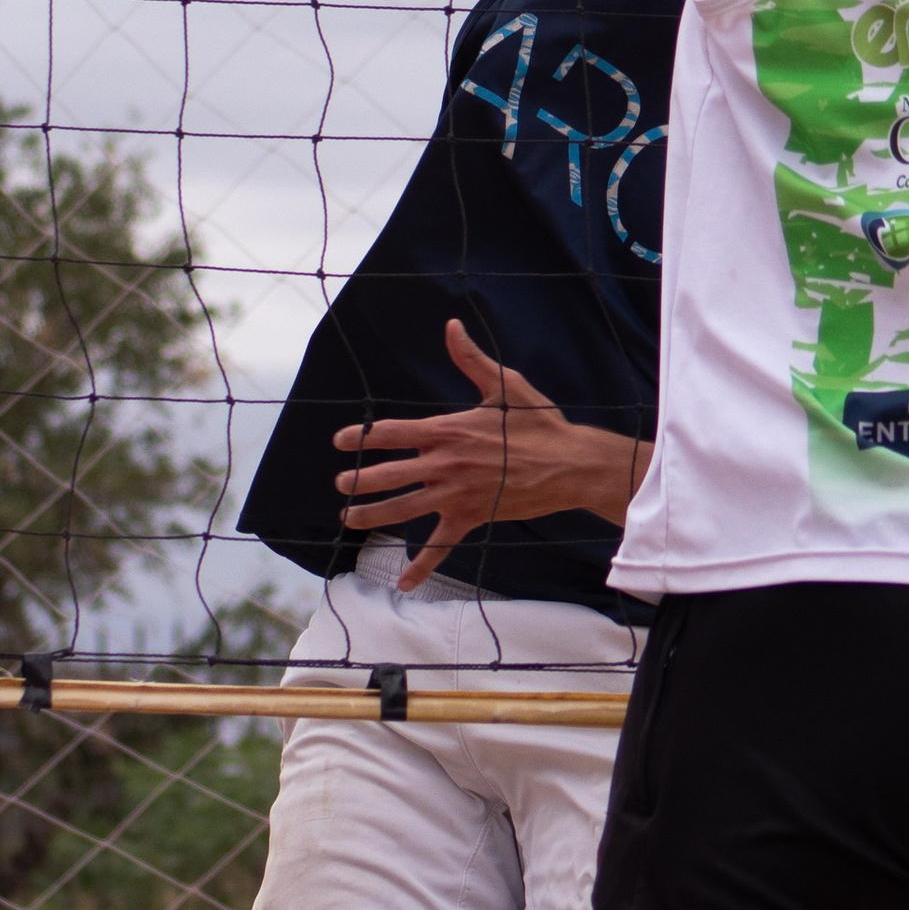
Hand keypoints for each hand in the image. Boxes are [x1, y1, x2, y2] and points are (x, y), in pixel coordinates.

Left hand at [333, 321, 645, 589]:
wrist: (569, 464)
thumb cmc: (538, 422)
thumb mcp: (504, 385)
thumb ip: (471, 359)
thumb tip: (451, 325)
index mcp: (449, 429)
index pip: (393, 432)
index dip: (362, 436)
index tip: (340, 441)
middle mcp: (446, 463)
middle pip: (390, 473)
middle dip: (360, 480)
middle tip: (339, 485)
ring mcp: (456, 494)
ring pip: (404, 508)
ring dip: (374, 515)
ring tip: (349, 519)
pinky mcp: (471, 517)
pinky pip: (441, 546)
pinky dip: (422, 566)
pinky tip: (403, 583)